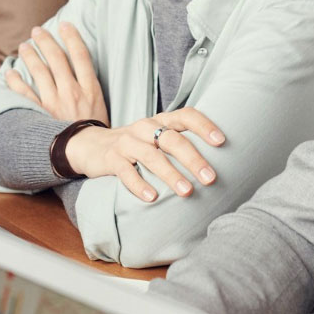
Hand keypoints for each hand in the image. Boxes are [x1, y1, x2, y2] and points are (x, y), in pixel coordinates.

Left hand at [5, 22, 108, 124]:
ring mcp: (55, 103)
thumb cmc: (97, 134)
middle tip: (37, 30)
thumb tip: (83, 74)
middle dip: (47, 41)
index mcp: (91, 89)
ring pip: (40, 71)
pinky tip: (11, 72)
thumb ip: (92, 91)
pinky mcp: (41, 115)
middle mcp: (72, 92)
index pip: (81, 56)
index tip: (65, 24)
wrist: (89, 156)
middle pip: (58, 59)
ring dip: (31, 56)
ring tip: (25, 46)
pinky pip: (24, 94)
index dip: (72, 37)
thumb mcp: (103, 109)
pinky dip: (15, 81)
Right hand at [64, 107, 224, 201]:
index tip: (221, 142)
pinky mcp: (111, 159)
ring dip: (171, 175)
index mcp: (160, 120)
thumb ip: (179, 142)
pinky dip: (139, 185)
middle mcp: (144, 128)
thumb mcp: (155, 137)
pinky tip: (152, 198)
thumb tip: (219, 162)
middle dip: (193, 159)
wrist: (91, 145)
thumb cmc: (136, 145)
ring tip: (187, 192)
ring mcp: (127, 143)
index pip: (185, 116)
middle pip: (171, 139)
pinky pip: (126, 172)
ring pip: (151, 156)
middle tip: (210, 178)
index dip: (204, 126)